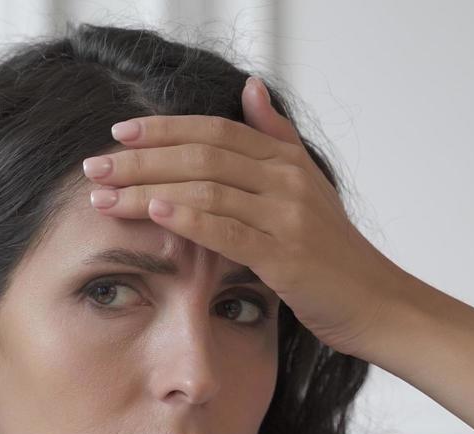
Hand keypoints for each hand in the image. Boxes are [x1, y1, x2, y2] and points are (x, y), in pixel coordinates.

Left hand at [80, 74, 415, 359]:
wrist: (378, 305)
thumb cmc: (337, 257)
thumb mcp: (310, 187)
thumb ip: (277, 137)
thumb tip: (251, 88)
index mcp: (286, 162)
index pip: (214, 131)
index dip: (164, 129)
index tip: (119, 134)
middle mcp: (286, 181)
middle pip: (201, 155)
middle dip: (141, 160)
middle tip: (95, 167)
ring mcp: (288, 217)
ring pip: (206, 188)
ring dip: (148, 191)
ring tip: (105, 197)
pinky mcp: (286, 256)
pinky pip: (229, 230)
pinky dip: (190, 218)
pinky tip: (155, 214)